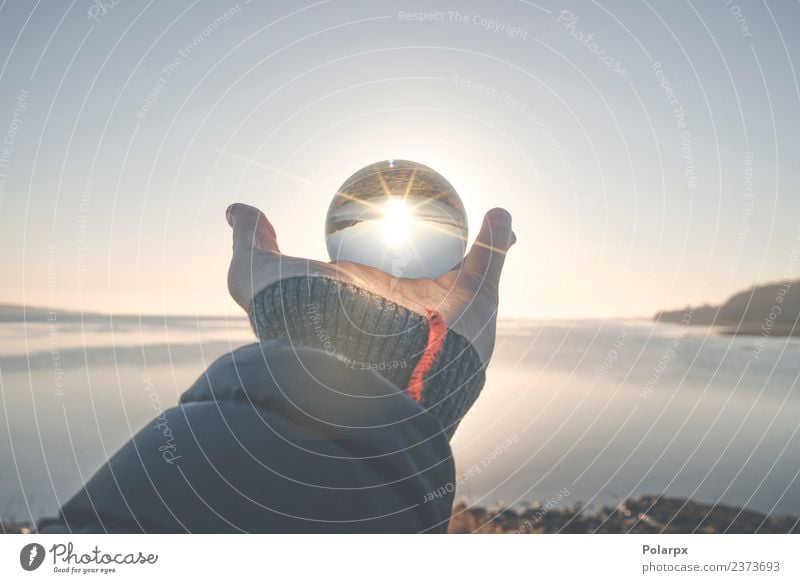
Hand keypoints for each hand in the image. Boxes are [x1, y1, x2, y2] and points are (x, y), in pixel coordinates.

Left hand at [226, 203, 515, 363]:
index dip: (371, 235)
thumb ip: (251, 243)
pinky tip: (498, 212)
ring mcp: (440, 306)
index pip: (367, 258)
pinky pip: (492, 264)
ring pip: (461, 262)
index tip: (372, 208)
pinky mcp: (477, 305)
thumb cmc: (308, 321)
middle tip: (428, 206)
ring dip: (470, 236)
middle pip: (419, 260)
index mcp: (359, 297)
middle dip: (427, 240)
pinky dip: (500, 237)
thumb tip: (237, 209)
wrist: (365, 363)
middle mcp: (401, 305)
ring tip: (467, 207)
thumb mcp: (259, 277)